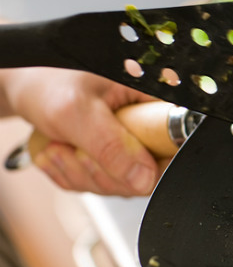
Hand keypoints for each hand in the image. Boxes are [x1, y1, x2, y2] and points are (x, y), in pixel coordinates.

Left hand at [0, 68, 162, 195]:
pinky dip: (74, 176)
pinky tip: (61, 153)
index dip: (149, 166)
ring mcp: (131, 142)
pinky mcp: (113, 157)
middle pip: (146, 174)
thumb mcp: (78, 112)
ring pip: (122, 184)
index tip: (114, 163)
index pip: (174, 147)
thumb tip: (144, 179)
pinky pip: (102, 185)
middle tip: (74, 148)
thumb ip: (111, 146)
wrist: (24, 85)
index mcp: (154, 101)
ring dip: (81, 173)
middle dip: (101, 171)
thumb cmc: (49, 81)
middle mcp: (148, 123)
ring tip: (60, 146)